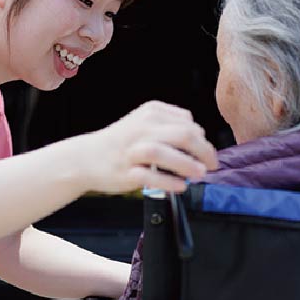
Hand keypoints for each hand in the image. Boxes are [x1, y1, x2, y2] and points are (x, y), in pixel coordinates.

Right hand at [78, 101, 218, 194]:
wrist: (87, 157)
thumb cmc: (122, 143)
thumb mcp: (146, 124)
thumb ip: (172, 128)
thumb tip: (202, 144)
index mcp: (151, 112)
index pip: (187, 122)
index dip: (202, 139)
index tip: (206, 154)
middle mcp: (142, 127)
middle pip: (183, 135)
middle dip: (203, 151)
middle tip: (212, 165)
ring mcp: (132, 149)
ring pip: (164, 153)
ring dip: (187, 165)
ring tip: (200, 175)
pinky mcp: (125, 171)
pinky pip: (150, 176)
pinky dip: (169, 182)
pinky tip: (181, 187)